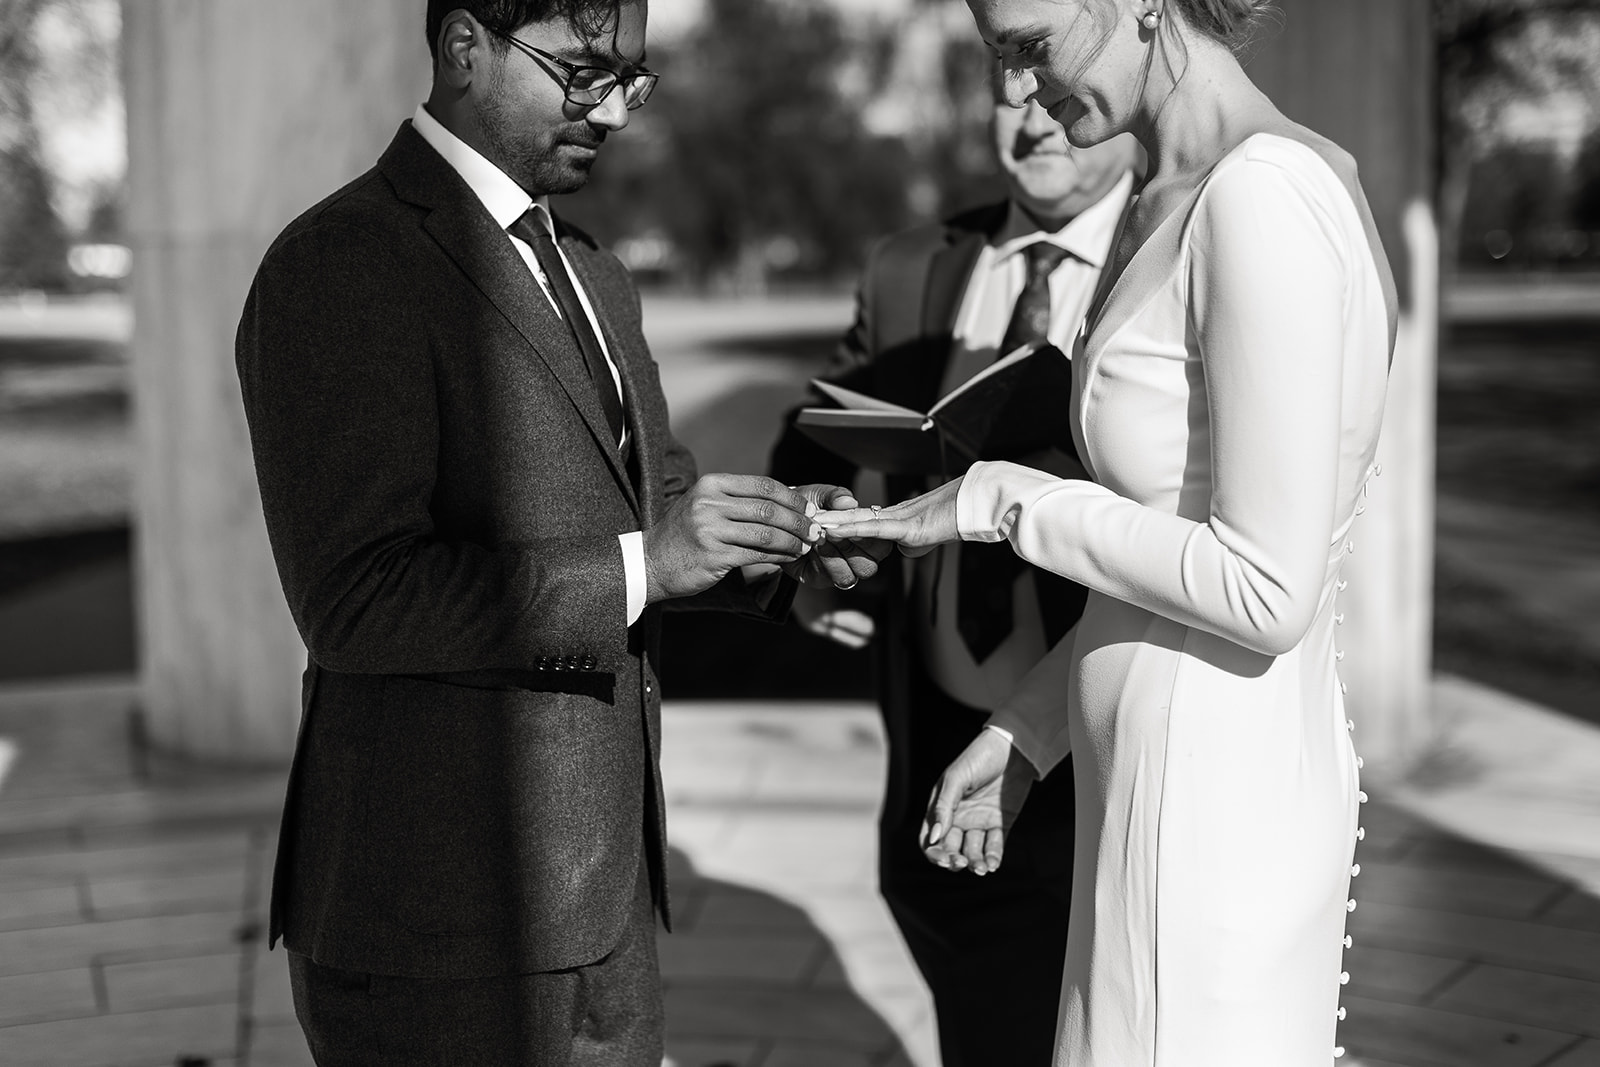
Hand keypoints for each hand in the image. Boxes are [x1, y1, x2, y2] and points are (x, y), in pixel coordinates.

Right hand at [644, 474, 819, 602]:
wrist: (651, 561)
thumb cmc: (685, 534)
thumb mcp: (706, 505)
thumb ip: (739, 500)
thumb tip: (787, 503)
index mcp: (712, 484)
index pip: (763, 485)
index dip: (792, 497)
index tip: (808, 509)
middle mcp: (710, 503)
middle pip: (769, 509)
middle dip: (798, 521)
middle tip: (814, 531)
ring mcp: (710, 529)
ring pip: (766, 533)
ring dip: (793, 541)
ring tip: (806, 546)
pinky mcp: (714, 555)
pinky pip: (757, 554)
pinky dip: (779, 557)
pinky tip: (789, 558)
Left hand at [781, 484, 894, 589]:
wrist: (777, 517)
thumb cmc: (805, 505)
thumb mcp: (820, 494)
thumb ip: (835, 496)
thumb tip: (849, 501)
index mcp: (864, 537)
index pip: (881, 544)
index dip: (870, 536)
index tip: (854, 521)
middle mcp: (855, 557)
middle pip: (869, 567)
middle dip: (852, 548)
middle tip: (833, 530)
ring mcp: (838, 570)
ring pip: (850, 576)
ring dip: (835, 555)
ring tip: (820, 536)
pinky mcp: (819, 579)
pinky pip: (828, 578)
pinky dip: (822, 562)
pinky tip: (811, 546)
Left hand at [816, 477, 963, 556]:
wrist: (976, 507)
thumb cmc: (959, 518)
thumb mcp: (930, 537)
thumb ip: (914, 543)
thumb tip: (905, 550)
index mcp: (898, 518)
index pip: (864, 521)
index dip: (842, 522)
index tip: (821, 524)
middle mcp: (894, 516)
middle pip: (855, 518)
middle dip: (830, 520)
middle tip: (807, 519)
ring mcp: (898, 520)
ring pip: (857, 521)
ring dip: (832, 523)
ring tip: (811, 522)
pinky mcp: (906, 528)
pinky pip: (872, 528)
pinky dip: (849, 529)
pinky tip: (831, 529)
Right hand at [920, 728, 1036, 875]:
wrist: (1013, 748)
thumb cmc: (979, 757)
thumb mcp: (956, 779)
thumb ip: (944, 807)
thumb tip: (934, 838)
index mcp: (941, 806)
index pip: (930, 838)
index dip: (934, 852)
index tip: (944, 859)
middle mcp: (958, 818)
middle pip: (950, 849)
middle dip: (953, 860)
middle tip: (961, 863)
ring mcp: (979, 821)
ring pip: (973, 851)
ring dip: (975, 863)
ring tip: (982, 869)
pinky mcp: (999, 822)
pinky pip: (994, 845)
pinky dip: (993, 856)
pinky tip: (994, 864)